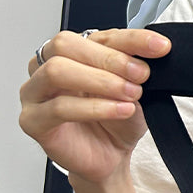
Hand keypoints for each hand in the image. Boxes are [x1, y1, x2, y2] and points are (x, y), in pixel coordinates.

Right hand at [19, 28, 170, 183]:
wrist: (111, 157)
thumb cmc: (117, 122)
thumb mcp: (135, 90)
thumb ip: (135, 68)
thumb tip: (154, 49)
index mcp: (73, 53)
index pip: (97, 35)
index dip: (131, 39)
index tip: (160, 47)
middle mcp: (47, 67)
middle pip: (66, 44)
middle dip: (110, 58)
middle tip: (141, 74)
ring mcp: (35, 93)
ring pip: (57, 71)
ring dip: (101, 80)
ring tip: (131, 94)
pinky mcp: (33, 120)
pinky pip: (59, 107)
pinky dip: (95, 107)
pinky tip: (121, 110)